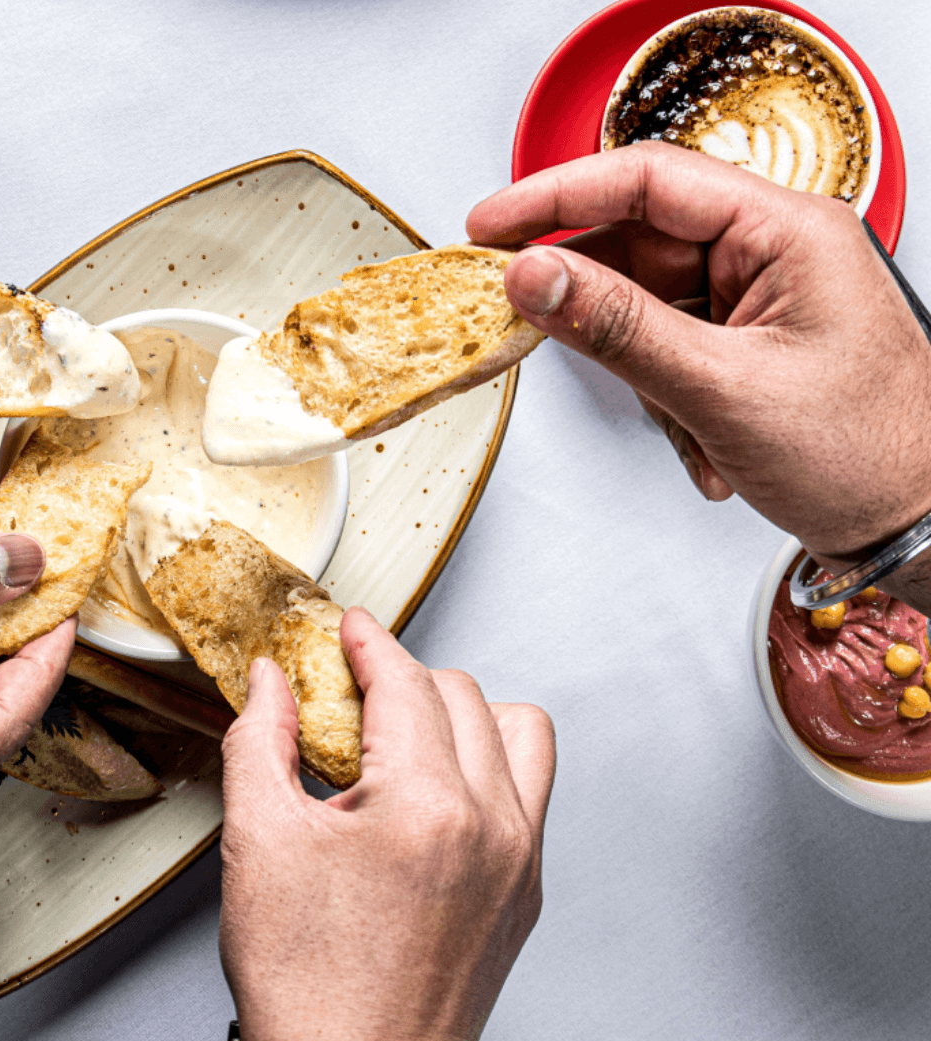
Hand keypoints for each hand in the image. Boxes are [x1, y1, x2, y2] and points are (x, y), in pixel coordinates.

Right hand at [219, 608, 553, 1040]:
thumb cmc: (308, 982)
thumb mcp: (258, 844)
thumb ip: (260, 741)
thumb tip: (268, 683)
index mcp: (424, 807)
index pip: (407, 684)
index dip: (371, 643)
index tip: (352, 629)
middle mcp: (492, 824)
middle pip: (463, 695)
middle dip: (405, 679)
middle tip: (356, 694)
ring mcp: (521, 858)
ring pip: (520, 731)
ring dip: (466, 714)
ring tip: (412, 736)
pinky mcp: (528, 887)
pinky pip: (530, 790)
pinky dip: (490, 765)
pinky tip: (438, 789)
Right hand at [467, 143, 930, 566]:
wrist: (911, 521)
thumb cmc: (862, 453)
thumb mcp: (721, 388)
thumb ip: (618, 328)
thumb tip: (535, 278)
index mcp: (786, 231)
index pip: (649, 180)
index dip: (558, 196)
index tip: (491, 224)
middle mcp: (770, 255)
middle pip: (640, 248)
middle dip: (598, 308)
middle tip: (527, 323)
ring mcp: (755, 303)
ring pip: (647, 311)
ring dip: (645, 378)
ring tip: (684, 425)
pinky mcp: (743, 347)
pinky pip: (668, 353)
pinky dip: (668, 404)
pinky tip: (704, 443)